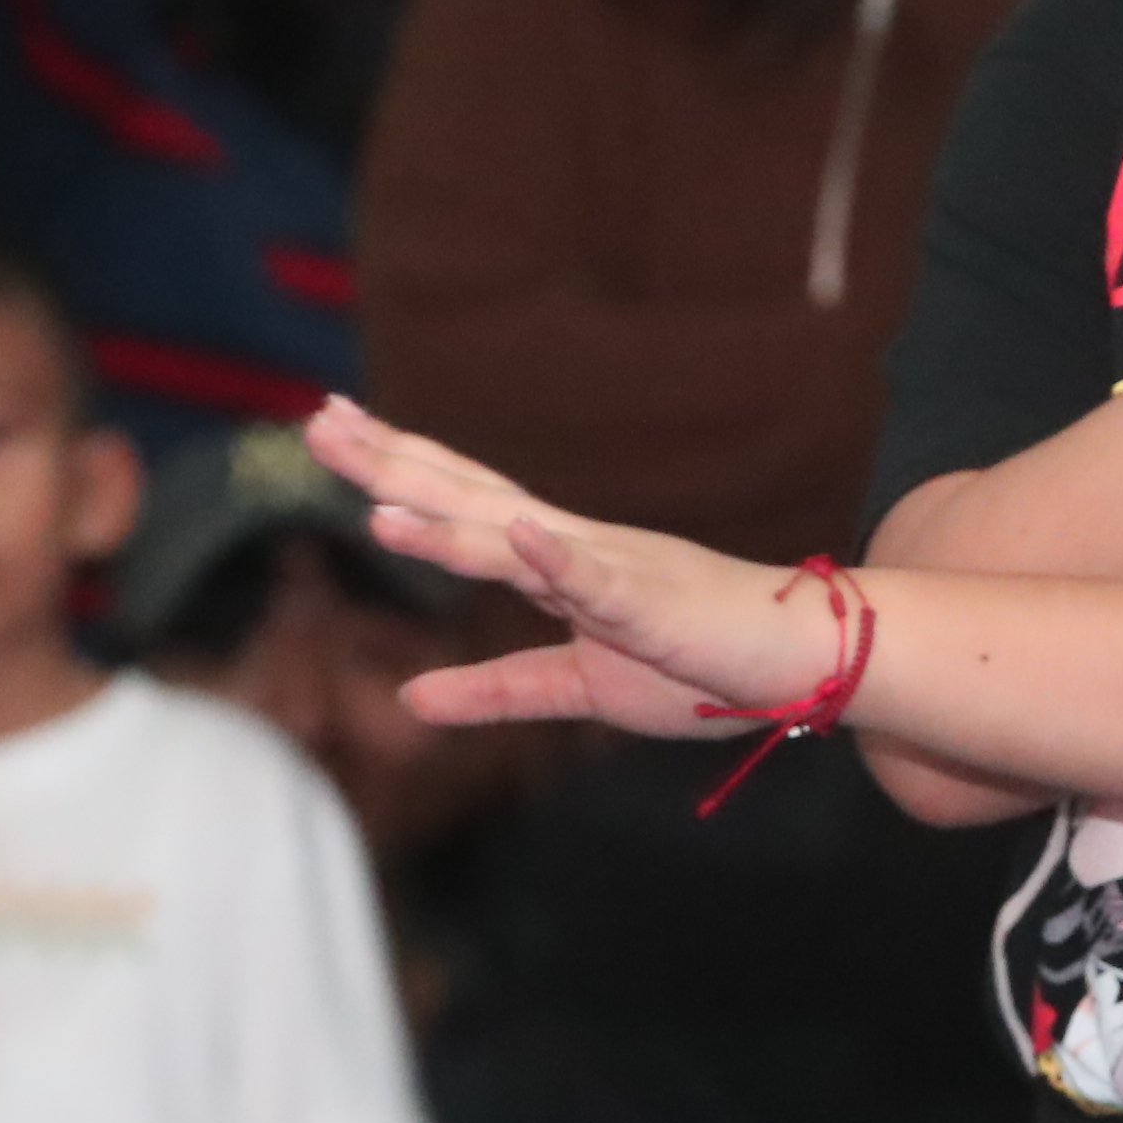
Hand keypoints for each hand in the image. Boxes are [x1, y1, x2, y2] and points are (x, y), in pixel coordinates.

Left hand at [302, 401, 845, 739]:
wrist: (803, 659)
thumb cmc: (702, 667)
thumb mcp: (578, 687)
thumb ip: (495, 691)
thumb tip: (408, 699)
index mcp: (558, 560)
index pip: (463, 501)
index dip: (396, 466)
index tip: (333, 425)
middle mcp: (577, 546)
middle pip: (471, 497)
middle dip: (394, 463)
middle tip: (319, 422)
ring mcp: (616, 570)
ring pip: (520, 540)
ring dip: (451, 521)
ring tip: (379, 502)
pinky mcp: (657, 606)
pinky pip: (603, 583)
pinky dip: (559, 559)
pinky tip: (519, 534)